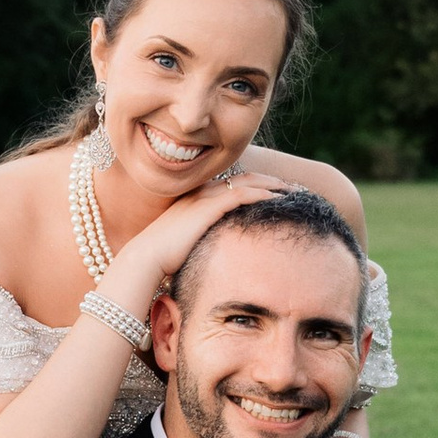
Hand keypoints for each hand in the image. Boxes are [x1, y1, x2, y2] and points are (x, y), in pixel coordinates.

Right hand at [110, 169, 290, 309]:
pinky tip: (278, 199)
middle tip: (291, 187)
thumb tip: (220, 253)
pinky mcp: (207, 208)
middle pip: (244, 177)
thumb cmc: (162, 260)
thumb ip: (204, 241)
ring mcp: (204, 198)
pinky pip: (241, 195)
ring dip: (272, 184)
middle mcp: (200, 192)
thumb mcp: (188, 246)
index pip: (233, 183)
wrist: (144, 259)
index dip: (256, 184)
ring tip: (293, 190)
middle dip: (269, 180)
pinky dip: (261, 194)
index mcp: (196, 198)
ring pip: (246, 182)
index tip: (276, 191)